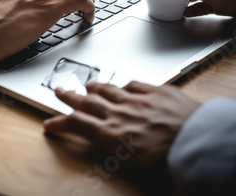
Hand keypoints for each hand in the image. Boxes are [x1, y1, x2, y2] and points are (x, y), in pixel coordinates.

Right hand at [44, 81, 199, 164]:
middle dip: (70, 96)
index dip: (60, 123)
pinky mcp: (156, 92)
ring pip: (109, 89)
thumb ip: (117, 147)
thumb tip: (109, 143)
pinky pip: (134, 84)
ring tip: (87, 85)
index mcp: (113, 135)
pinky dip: (125, 85)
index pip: (78, 124)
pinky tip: (123, 85)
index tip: (49, 123)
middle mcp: (121, 114)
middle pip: (88, 102)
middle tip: (59, 91)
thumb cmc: (172, 161)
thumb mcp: (136, 165)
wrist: (199, 142)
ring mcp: (138, 100)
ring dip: (95, 87)